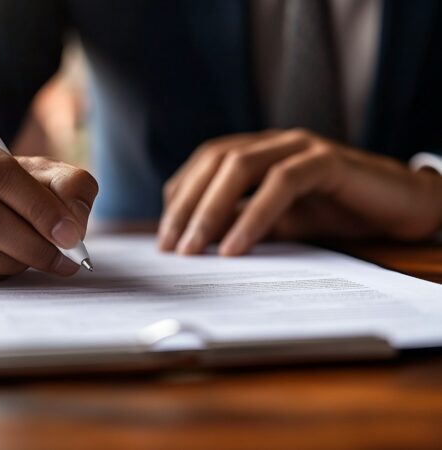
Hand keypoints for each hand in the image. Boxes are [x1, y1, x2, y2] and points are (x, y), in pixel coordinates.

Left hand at [158, 129, 441, 254]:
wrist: (399, 207)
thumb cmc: (334, 213)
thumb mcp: (277, 223)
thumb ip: (241, 224)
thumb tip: (198, 243)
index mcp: (257, 152)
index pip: (204, 166)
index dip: (180, 198)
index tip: (166, 238)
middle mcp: (273, 143)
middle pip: (214, 161)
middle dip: (186, 206)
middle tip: (172, 248)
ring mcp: (299, 147)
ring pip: (240, 165)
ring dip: (210, 210)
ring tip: (194, 250)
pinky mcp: (327, 160)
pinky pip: (282, 183)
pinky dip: (253, 216)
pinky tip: (235, 248)